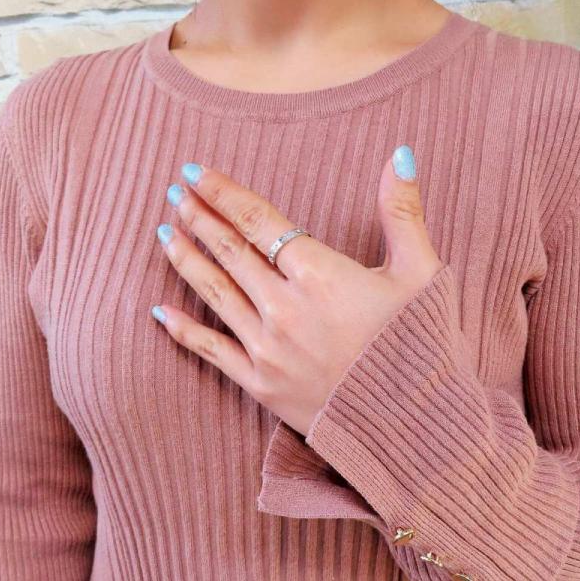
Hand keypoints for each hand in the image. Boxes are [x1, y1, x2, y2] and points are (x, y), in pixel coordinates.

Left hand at [152, 145, 443, 437]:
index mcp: (320, 275)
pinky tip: (159, 311)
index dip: (224, 193)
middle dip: (199, 217)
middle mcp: (285, 309)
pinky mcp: (262, 385)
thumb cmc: (420, 346)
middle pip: (230, 252)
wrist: (416, 427)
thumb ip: (402, 212)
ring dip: (186, 260)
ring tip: (164, 233)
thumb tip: (400, 154)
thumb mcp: (420, 274)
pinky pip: (212, 352)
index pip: (258, 220)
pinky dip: (183, 331)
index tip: (197, 171)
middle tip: (175, 192)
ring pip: (214, 294)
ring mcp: (268, 349)